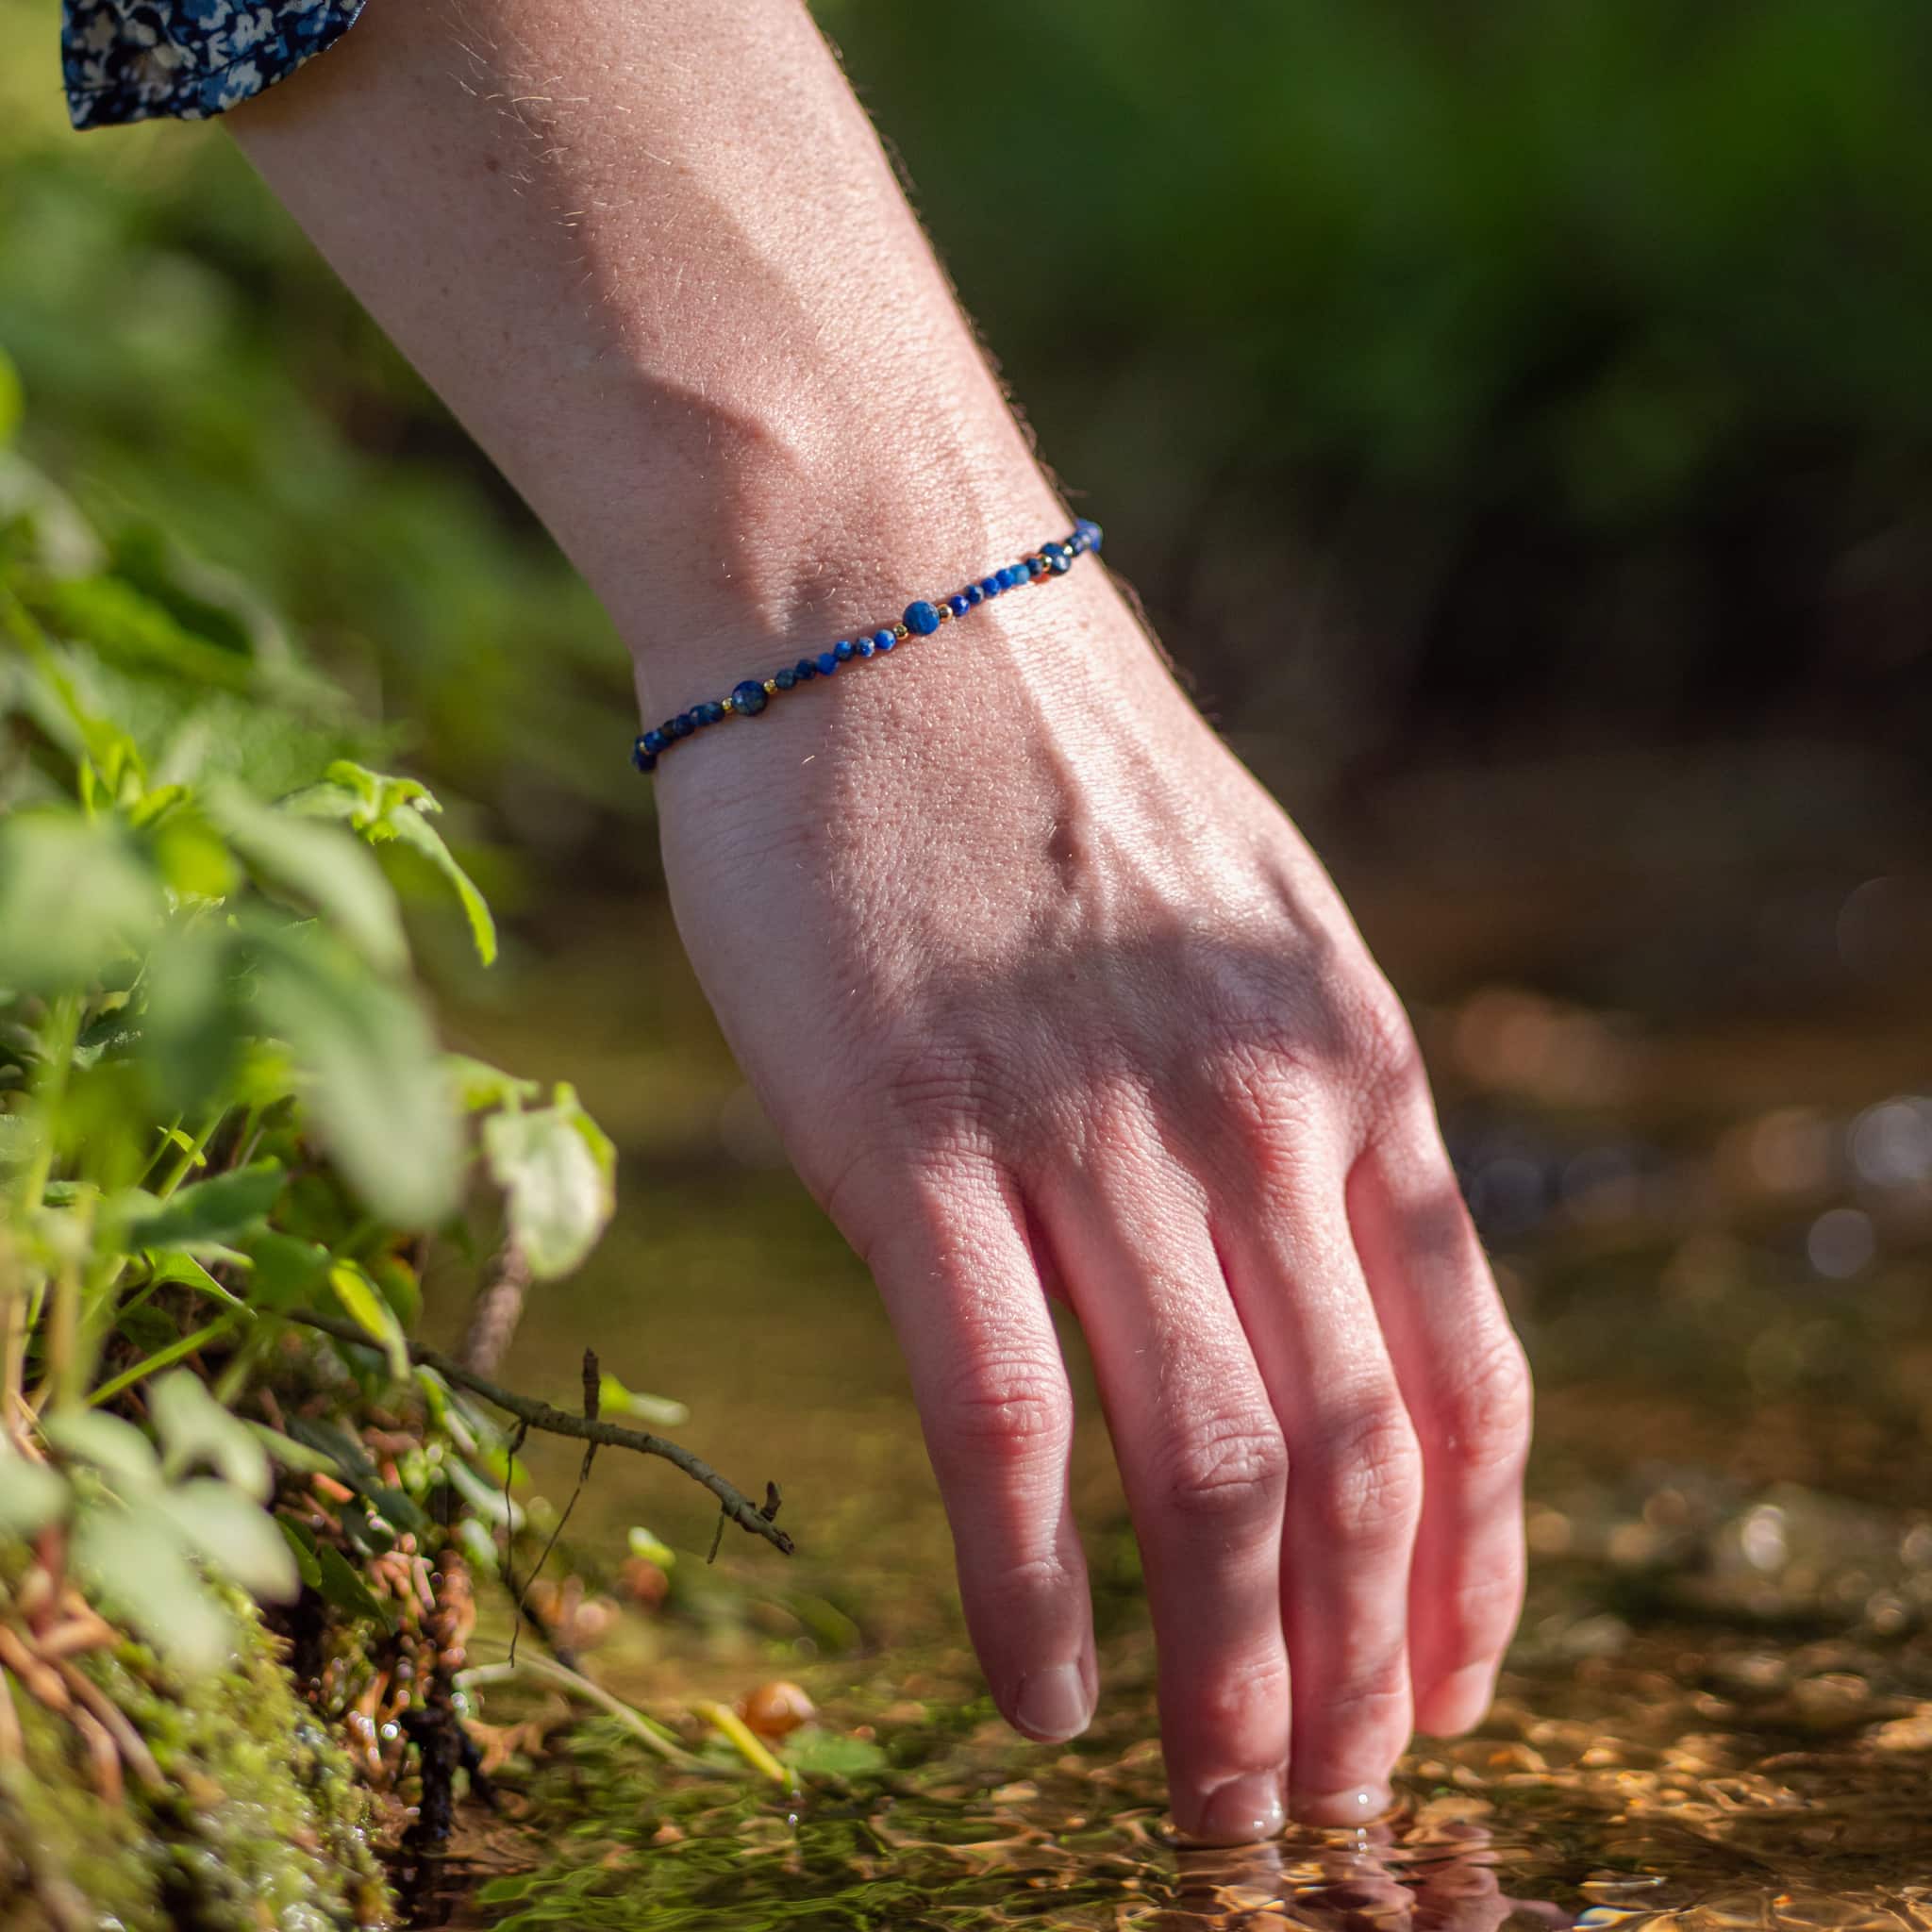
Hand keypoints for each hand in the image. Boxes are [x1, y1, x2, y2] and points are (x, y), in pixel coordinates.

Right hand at [652, 556, 1531, 1841]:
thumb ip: (1284, 1094)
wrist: (883, 600)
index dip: (1472, 1567)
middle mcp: (1249, 1111)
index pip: (1468, 1373)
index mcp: (1348, 1061)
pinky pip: (999, 1416)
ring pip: (1201, 1466)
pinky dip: (1027, 1586)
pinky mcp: (912, 1137)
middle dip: (1355, 1670)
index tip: (1448, 1693)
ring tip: (1212, 1808)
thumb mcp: (1243, 917)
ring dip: (1222, 1673)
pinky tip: (1040, 1694)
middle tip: (1325, 1810)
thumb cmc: (1045, 767)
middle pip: (1350, 1459)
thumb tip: (1288, 1276)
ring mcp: (1084, 1125)